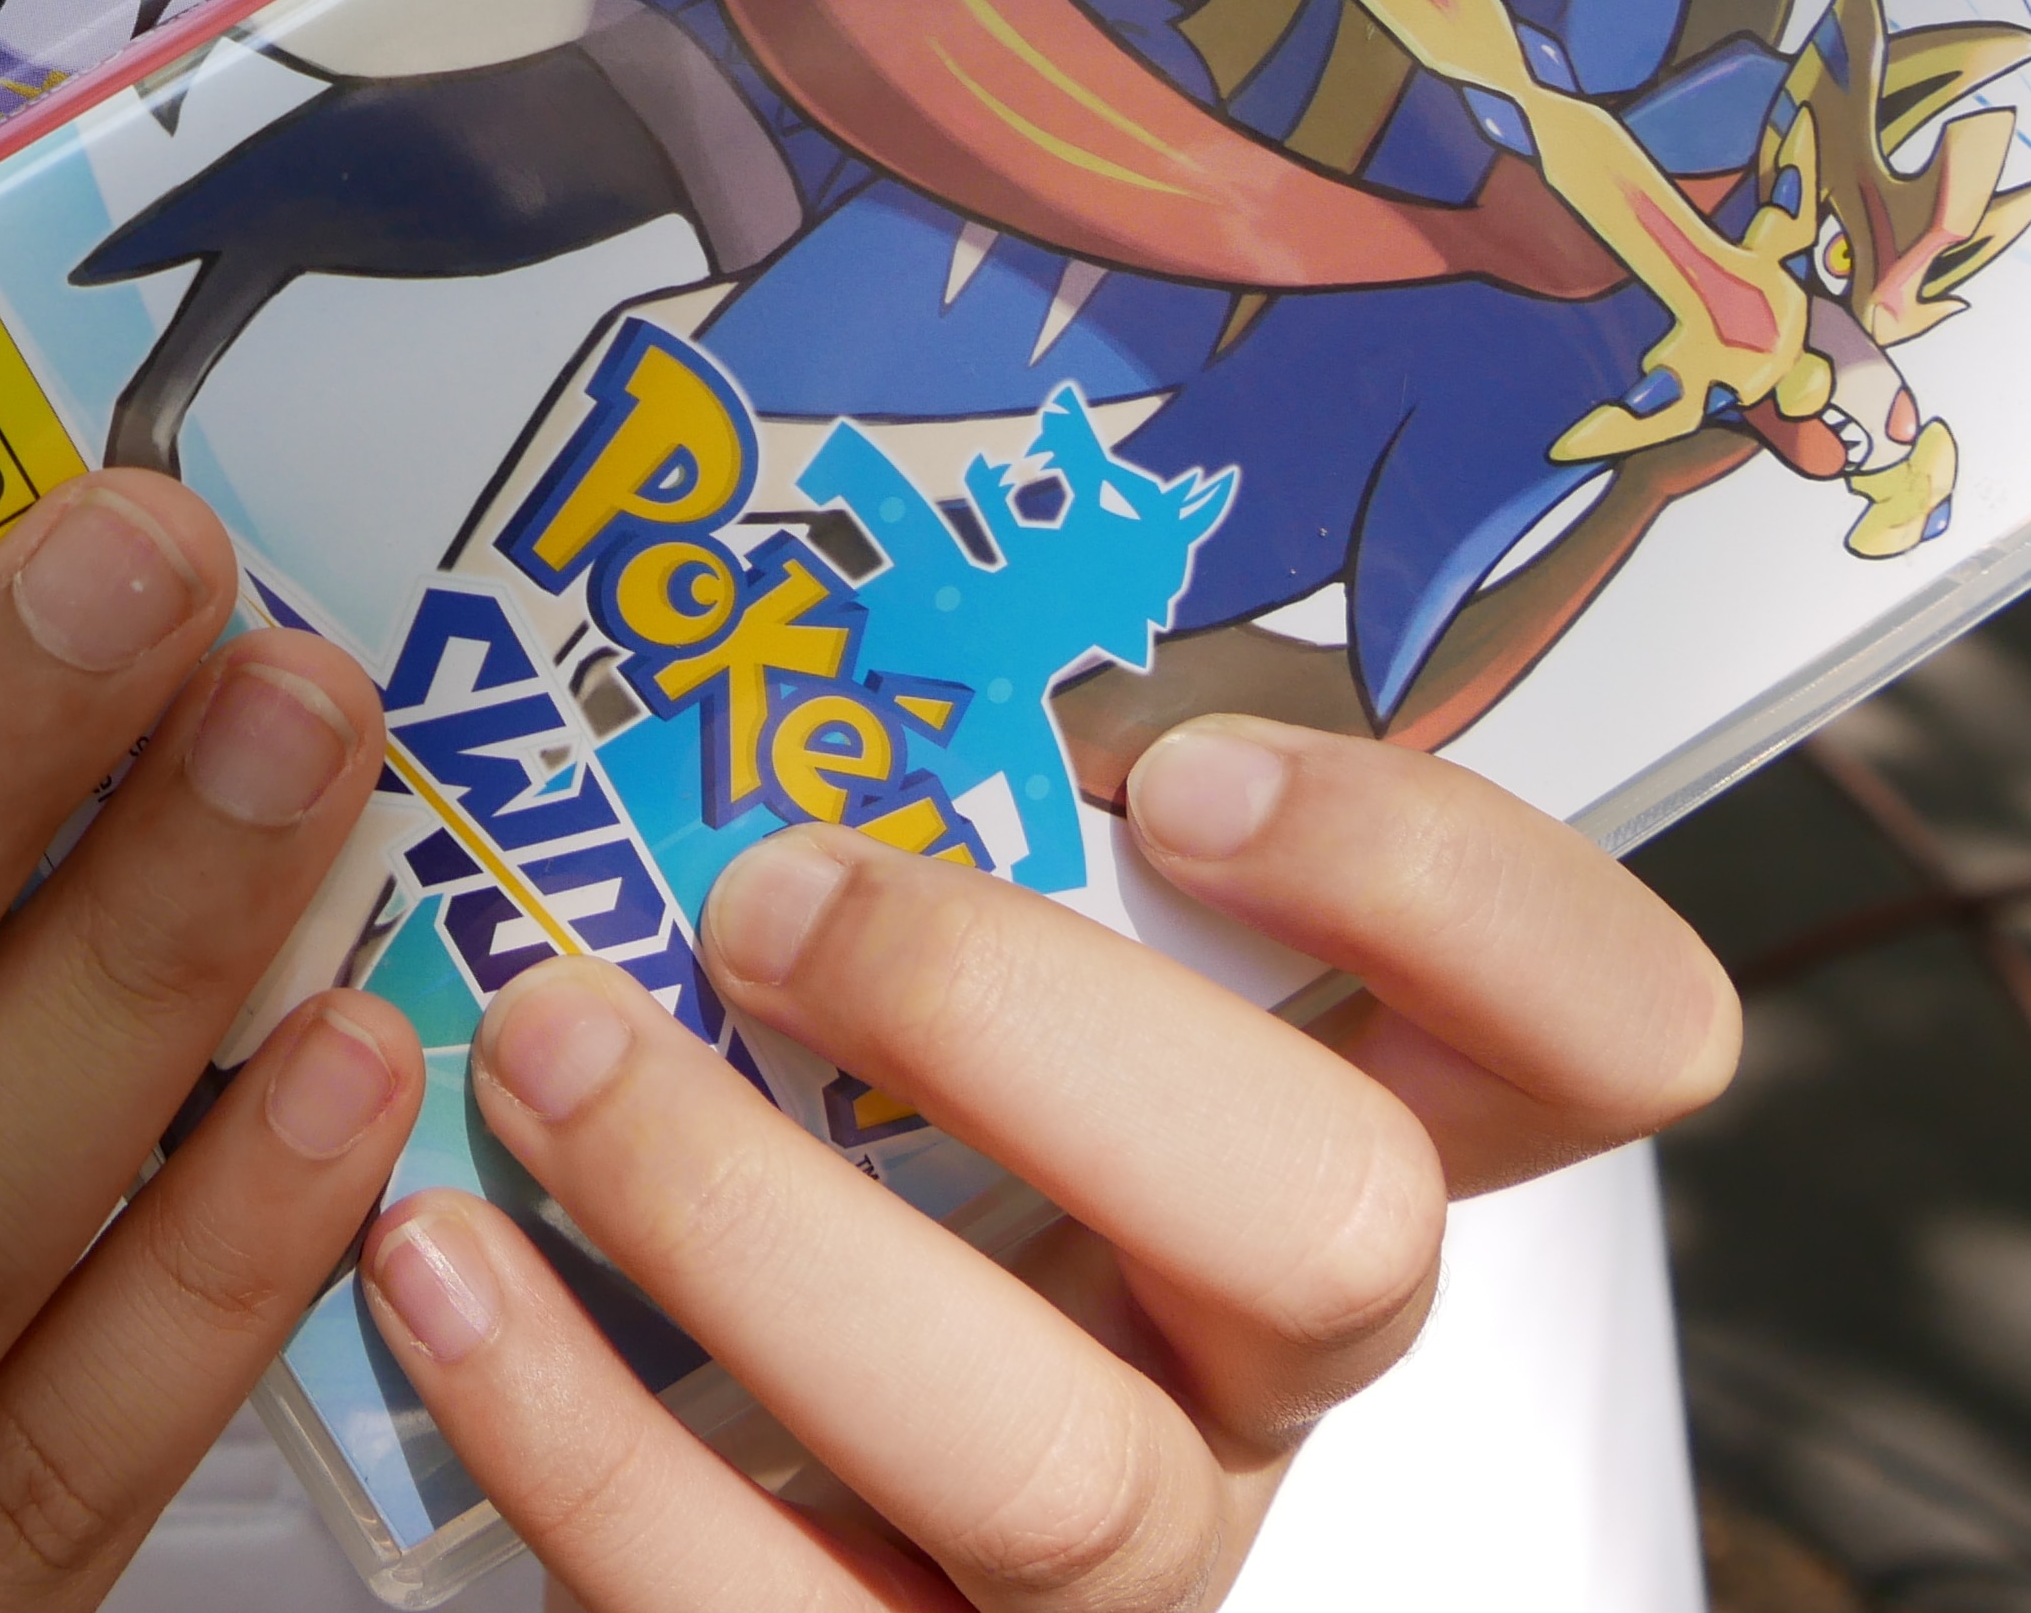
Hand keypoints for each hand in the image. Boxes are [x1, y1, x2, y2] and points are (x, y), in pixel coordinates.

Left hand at [359, 716, 1739, 1608]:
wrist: (673, 1494)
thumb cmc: (806, 1147)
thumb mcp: (916, 979)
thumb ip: (925, 810)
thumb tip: (739, 525)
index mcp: (1314, 1143)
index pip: (1596, 1031)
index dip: (1451, 891)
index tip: (1186, 771)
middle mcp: (1251, 1365)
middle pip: (1338, 1230)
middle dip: (1025, 1026)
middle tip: (763, 895)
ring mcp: (1105, 1568)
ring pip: (1051, 1461)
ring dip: (750, 1217)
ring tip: (534, 1046)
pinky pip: (757, 1607)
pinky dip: (573, 1427)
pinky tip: (434, 1261)